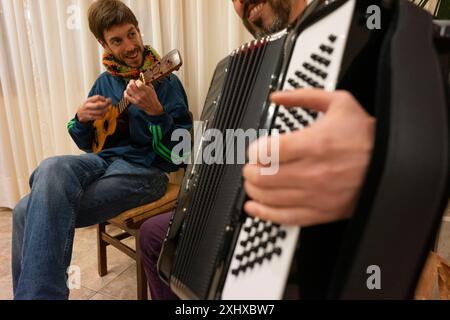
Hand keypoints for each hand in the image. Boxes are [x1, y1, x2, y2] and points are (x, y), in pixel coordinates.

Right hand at [77, 95, 111, 122]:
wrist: (79, 114)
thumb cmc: (87, 107)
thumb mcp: (89, 101)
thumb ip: (97, 100)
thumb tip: (109, 99)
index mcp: (88, 100)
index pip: (97, 97)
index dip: (103, 98)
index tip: (105, 99)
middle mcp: (87, 106)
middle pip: (98, 105)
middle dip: (105, 104)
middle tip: (109, 104)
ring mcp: (88, 112)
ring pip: (99, 112)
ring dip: (105, 110)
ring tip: (108, 109)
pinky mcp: (89, 117)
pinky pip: (98, 117)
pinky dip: (103, 115)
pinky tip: (104, 114)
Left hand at [124, 80, 163, 115]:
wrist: (153, 107)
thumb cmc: (152, 98)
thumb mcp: (152, 89)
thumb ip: (147, 83)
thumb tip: (141, 79)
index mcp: (146, 90)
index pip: (138, 82)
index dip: (137, 80)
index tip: (138, 81)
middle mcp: (140, 94)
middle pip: (131, 85)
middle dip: (131, 82)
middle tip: (133, 82)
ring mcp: (136, 98)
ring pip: (128, 89)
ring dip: (128, 86)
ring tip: (131, 87)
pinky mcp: (134, 102)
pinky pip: (126, 96)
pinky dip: (125, 92)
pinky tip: (127, 91)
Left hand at [243, 89, 374, 226]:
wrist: (392, 164)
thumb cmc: (365, 136)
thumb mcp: (339, 103)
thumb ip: (304, 96)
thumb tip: (278, 96)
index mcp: (316, 143)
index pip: (268, 151)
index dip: (254, 151)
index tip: (255, 149)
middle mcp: (315, 172)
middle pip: (264, 176)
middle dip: (250, 170)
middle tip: (251, 166)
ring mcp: (317, 195)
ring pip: (270, 197)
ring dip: (253, 189)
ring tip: (253, 182)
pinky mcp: (322, 212)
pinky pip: (286, 218)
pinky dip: (265, 213)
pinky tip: (255, 207)